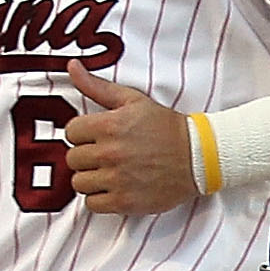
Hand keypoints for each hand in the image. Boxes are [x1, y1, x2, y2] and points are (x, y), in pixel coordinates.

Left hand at [64, 66, 201, 214]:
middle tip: (106, 155)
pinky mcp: (125, 201)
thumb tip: (72, 67)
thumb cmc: (166, 128)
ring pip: (79, 182)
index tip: (97, 137)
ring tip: (109, 172)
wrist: (199, 157)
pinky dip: (100, 198)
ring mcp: (117, 179)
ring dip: (91, 178)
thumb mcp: (133, 100)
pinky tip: (115, 188)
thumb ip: (97, 86)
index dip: (83, 134)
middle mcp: (110, 152)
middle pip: (73, 158)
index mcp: (109, 125)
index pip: (70, 132)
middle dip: (86, 156)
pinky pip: (92, 204)